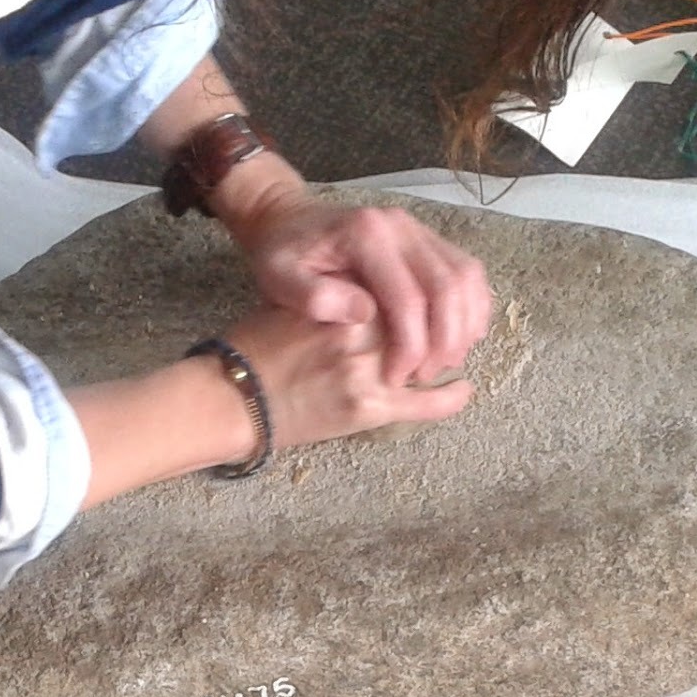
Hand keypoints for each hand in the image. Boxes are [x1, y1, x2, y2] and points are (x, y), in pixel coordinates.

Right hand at [224, 304, 473, 451]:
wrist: (233, 396)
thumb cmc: (259, 346)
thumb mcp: (300, 299)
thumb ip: (344, 291)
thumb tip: (379, 288)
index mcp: (347, 300)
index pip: (406, 289)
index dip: (423, 297)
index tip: (427, 302)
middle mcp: (363, 332)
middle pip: (423, 321)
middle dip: (442, 327)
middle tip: (445, 334)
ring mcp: (369, 371)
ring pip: (431, 358)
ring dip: (446, 357)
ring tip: (450, 358)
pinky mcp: (369, 408)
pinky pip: (424, 404)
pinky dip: (449, 398)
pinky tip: (463, 390)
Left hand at [232, 186, 492, 388]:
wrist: (289, 218)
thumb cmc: (282, 254)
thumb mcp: (279, 276)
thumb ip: (314, 296)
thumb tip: (363, 314)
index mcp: (366, 235)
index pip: (408, 298)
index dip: (411, 346)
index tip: (398, 378)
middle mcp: (401, 226)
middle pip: (448, 287)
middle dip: (444, 340)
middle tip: (425, 375)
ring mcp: (419, 229)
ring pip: (466, 277)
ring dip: (464, 325)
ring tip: (444, 361)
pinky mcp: (428, 239)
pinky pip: (466, 272)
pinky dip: (470, 307)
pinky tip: (456, 338)